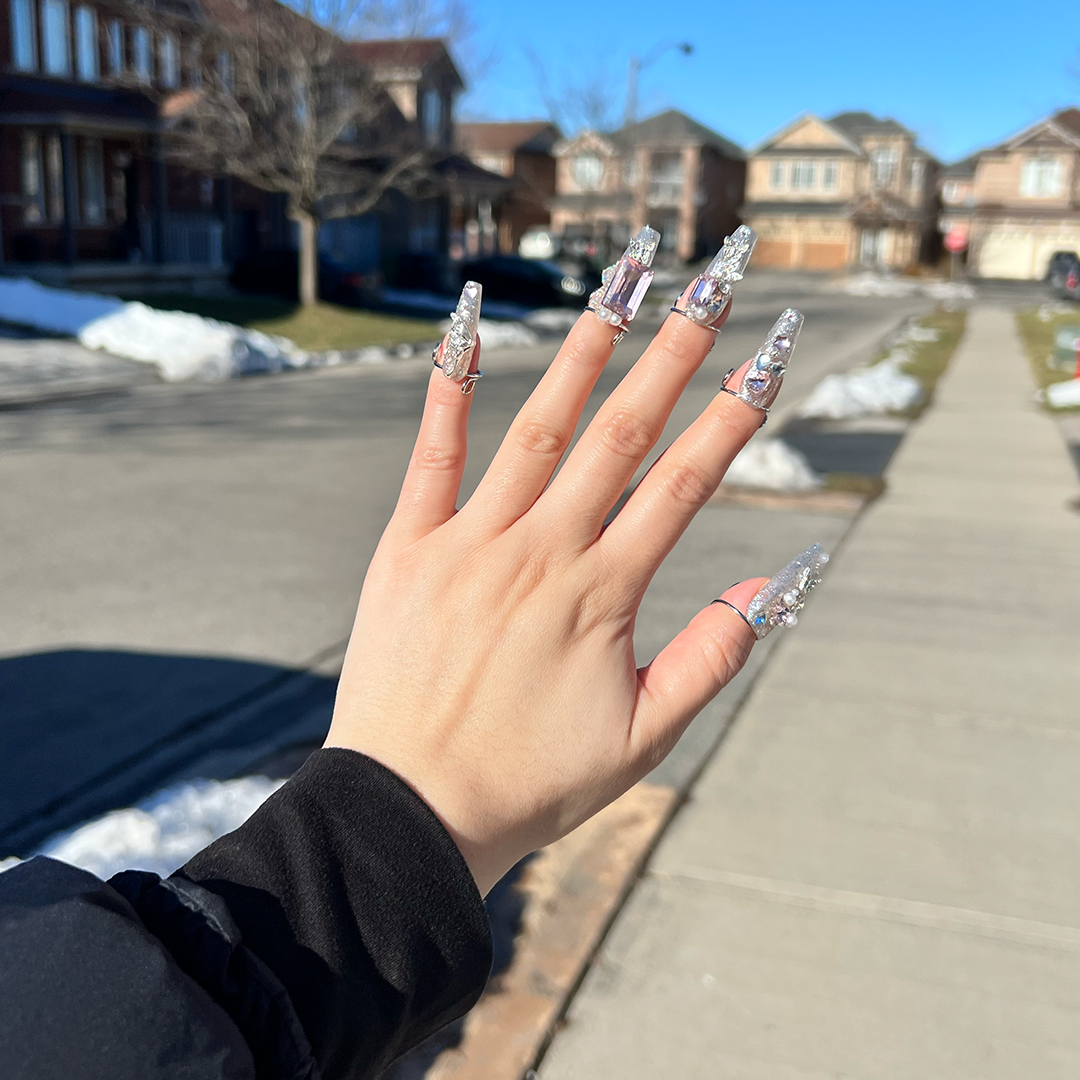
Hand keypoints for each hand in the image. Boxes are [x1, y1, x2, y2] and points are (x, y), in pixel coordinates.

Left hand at [326, 281, 791, 895]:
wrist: (410, 807)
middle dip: (676, 353)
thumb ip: (712, 657)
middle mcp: (543, 553)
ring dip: (586, 349)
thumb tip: (775, 582)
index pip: (683, 484)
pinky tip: (468, 323)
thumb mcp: (642, 737)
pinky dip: (450, 385)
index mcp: (603, 595)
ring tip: (626, 281)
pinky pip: (432, 453)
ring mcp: (472, 542)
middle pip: (622, 434)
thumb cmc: (530, 781)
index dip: (733, 416)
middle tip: (715, 283)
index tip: (768, 355)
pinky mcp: (408, 547)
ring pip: (540, 427)